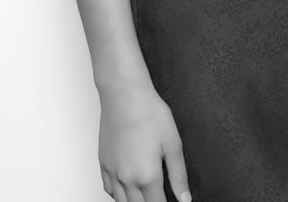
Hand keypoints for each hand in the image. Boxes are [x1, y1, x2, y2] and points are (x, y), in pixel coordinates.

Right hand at [98, 84, 190, 201]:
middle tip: (159, 196)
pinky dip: (118, 194)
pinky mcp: (103, 163)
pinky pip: (108, 189)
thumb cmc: (150, 115)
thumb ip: (179, 176)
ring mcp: (112, 172)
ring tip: (146, 195)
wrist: (124, 96)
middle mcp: (126, 179)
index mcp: (147, 177)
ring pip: (121, 201)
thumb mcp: (173, 145)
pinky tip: (127, 189)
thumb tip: (185, 199)